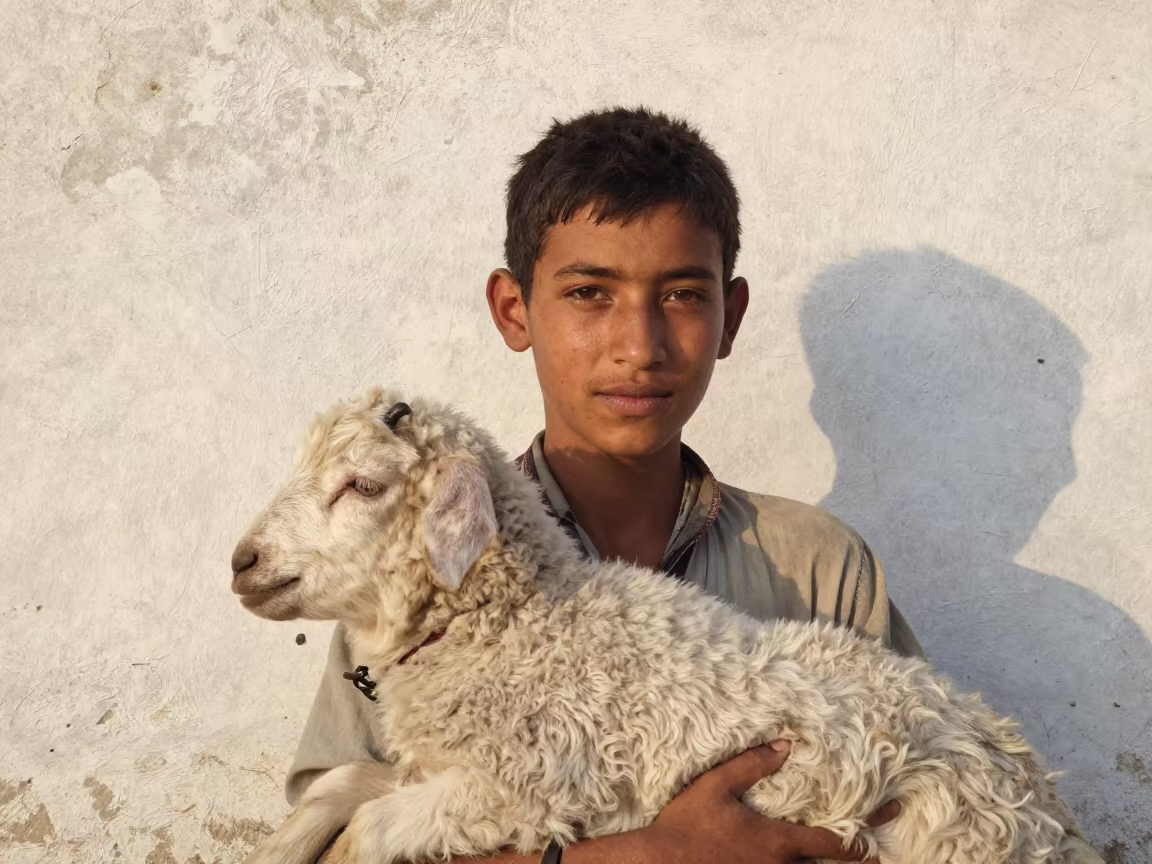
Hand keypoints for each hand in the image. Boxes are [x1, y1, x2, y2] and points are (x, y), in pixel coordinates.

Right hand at [641, 741, 899, 863]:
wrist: (659, 863)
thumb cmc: (688, 826)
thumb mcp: (715, 786)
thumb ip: (751, 765)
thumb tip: (786, 746)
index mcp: (779, 842)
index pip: (835, 842)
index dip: (865, 835)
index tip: (889, 819)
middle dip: (857, 856)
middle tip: (877, 844)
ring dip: (828, 862)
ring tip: (848, 849)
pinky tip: (803, 856)